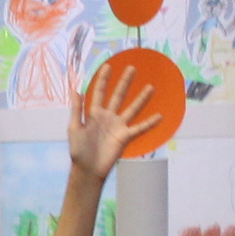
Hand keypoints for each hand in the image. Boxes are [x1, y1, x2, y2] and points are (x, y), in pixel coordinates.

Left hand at [71, 59, 155, 177]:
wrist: (87, 169)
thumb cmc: (78, 150)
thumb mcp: (74, 128)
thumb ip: (76, 110)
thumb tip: (75, 90)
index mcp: (94, 114)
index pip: (99, 93)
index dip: (103, 80)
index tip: (108, 66)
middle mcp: (108, 117)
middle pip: (118, 96)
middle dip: (125, 82)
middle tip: (132, 68)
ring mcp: (118, 126)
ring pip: (132, 109)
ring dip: (141, 99)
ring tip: (151, 87)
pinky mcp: (125, 137)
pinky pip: (139, 128)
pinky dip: (150, 123)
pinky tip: (160, 116)